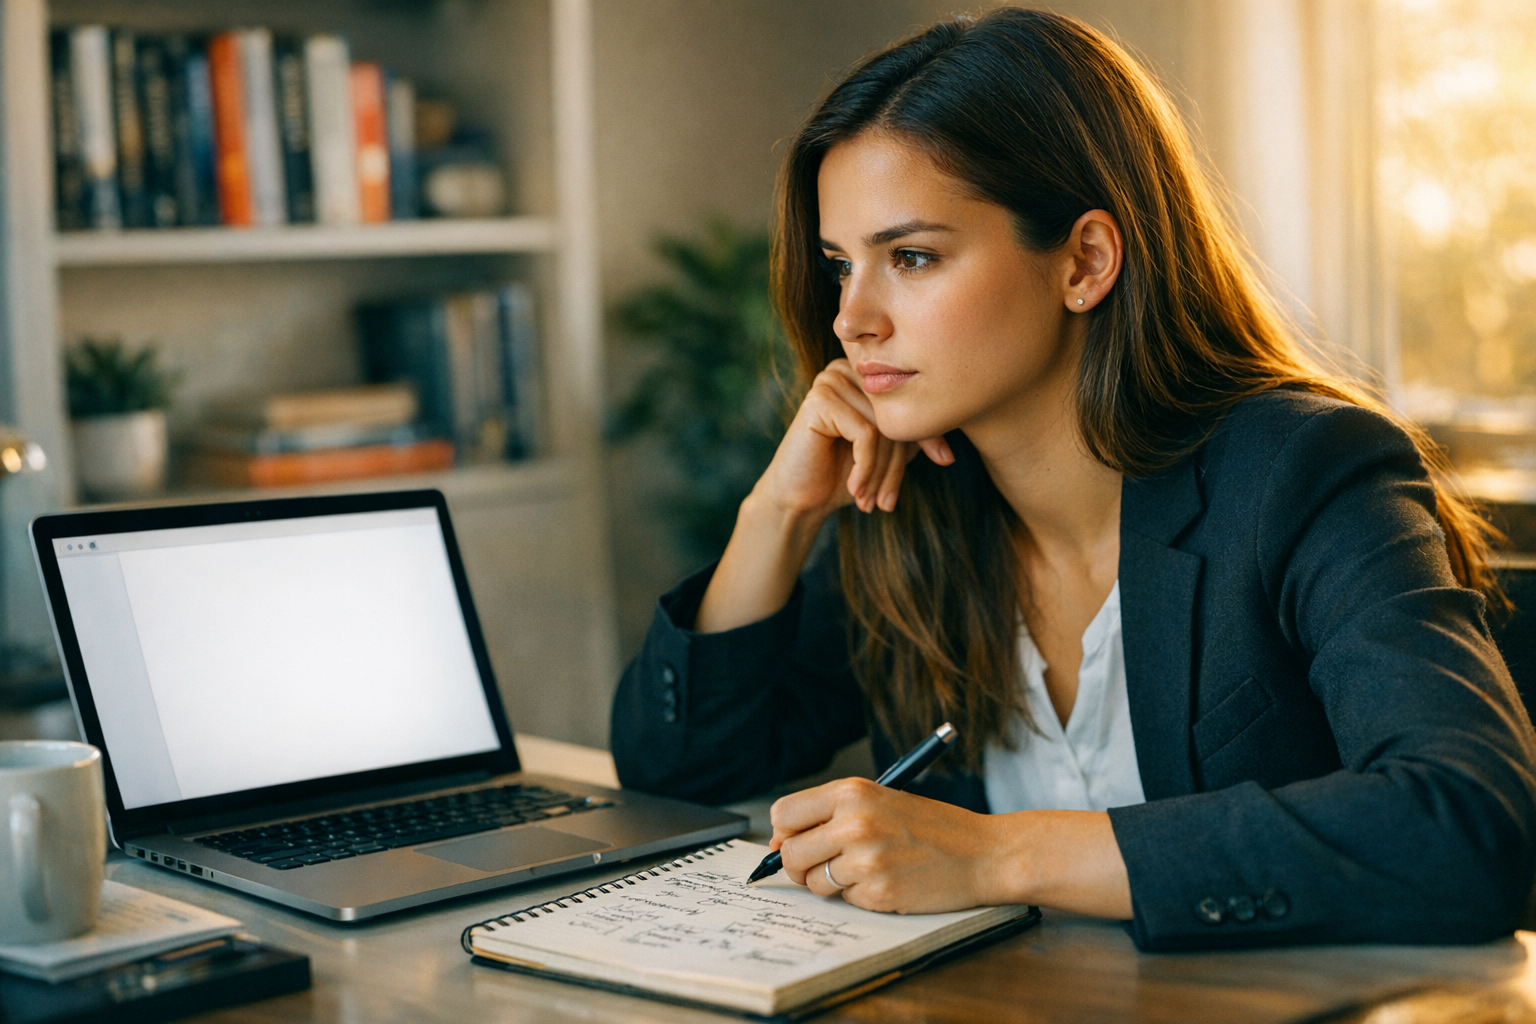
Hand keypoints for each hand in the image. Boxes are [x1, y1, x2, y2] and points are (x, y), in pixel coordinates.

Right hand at [694, 359, 953, 632]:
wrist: (799, 498)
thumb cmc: (844, 474)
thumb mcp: (888, 452)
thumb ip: (914, 436)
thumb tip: (951, 450)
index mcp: (867, 374)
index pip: (910, 399)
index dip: (929, 432)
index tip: (946, 460)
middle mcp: (849, 369)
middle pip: (896, 413)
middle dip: (899, 463)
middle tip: (890, 501)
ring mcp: (831, 379)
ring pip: (883, 426)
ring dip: (883, 471)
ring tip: (875, 501)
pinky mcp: (821, 398)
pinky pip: (866, 433)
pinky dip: (866, 467)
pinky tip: (856, 490)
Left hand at [768, 778, 1134, 917]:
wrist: (984, 853)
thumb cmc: (934, 827)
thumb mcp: (881, 801)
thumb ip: (833, 814)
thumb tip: (783, 840)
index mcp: (852, 792)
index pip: (784, 813)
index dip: (783, 833)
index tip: (791, 842)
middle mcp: (853, 822)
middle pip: (790, 853)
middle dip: (800, 865)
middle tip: (825, 865)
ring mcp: (865, 859)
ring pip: (814, 882)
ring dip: (832, 883)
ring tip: (866, 870)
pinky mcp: (878, 892)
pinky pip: (845, 901)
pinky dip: (860, 897)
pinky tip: (888, 881)